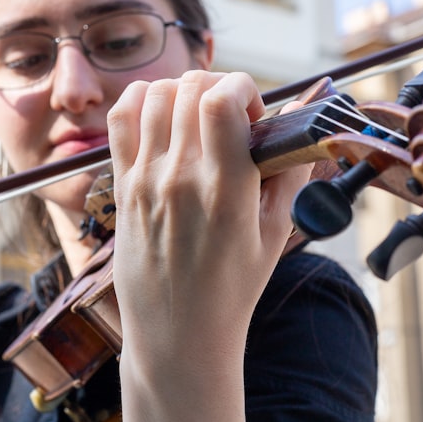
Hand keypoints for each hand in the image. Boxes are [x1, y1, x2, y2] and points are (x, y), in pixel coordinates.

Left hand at [107, 71, 311, 421]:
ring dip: (183, 91)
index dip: (243, 88)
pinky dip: (141, 99)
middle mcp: (179, 178)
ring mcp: (145, 180)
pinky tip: (162, 114)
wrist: (177, 333)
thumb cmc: (231, 288)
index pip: (221, 99)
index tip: (255, 113)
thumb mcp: (276, 233)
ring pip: (154, 95)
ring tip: (198, 117)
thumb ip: (290, 170)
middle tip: (231, 117)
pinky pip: (120, 119)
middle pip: (190, 89)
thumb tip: (302, 117)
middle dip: (219, 87)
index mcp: (224, 190)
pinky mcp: (122, 187)